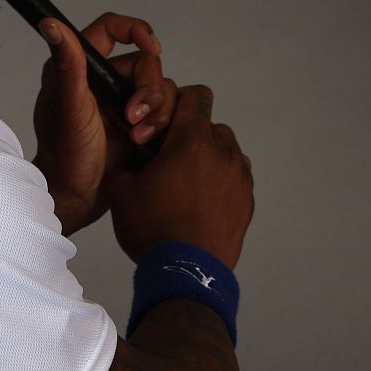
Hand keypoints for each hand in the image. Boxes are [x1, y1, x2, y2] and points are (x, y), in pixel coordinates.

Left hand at [33, 13, 177, 236]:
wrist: (78, 197)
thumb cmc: (64, 153)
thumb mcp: (69, 106)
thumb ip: (68, 64)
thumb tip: (49, 23)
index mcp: (80, 68)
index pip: (111, 29)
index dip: (135, 31)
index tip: (152, 48)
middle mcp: (103, 81)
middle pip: (145, 63)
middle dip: (149, 90)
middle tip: (135, 118)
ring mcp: (123, 103)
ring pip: (161, 89)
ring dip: (157, 112)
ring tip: (139, 137)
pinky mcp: (140, 124)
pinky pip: (168, 111)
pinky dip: (163, 125)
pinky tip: (147, 143)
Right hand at [106, 84, 254, 267]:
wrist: (186, 273)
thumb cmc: (152, 227)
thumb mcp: (122, 188)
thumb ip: (133, 159)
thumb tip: (142, 154)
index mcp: (191, 141)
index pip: (195, 96)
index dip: (178, 102)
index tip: (163, 123)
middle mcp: (223, 152)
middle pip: (211, 125)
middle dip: (191, 135)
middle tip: (170, 160)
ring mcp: (240, 178)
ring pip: (226, 151)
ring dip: (209, 158)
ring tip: (187, 184)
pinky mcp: (248, 202)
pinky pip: (235, 178)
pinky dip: (221, 182)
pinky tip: (201, 204)